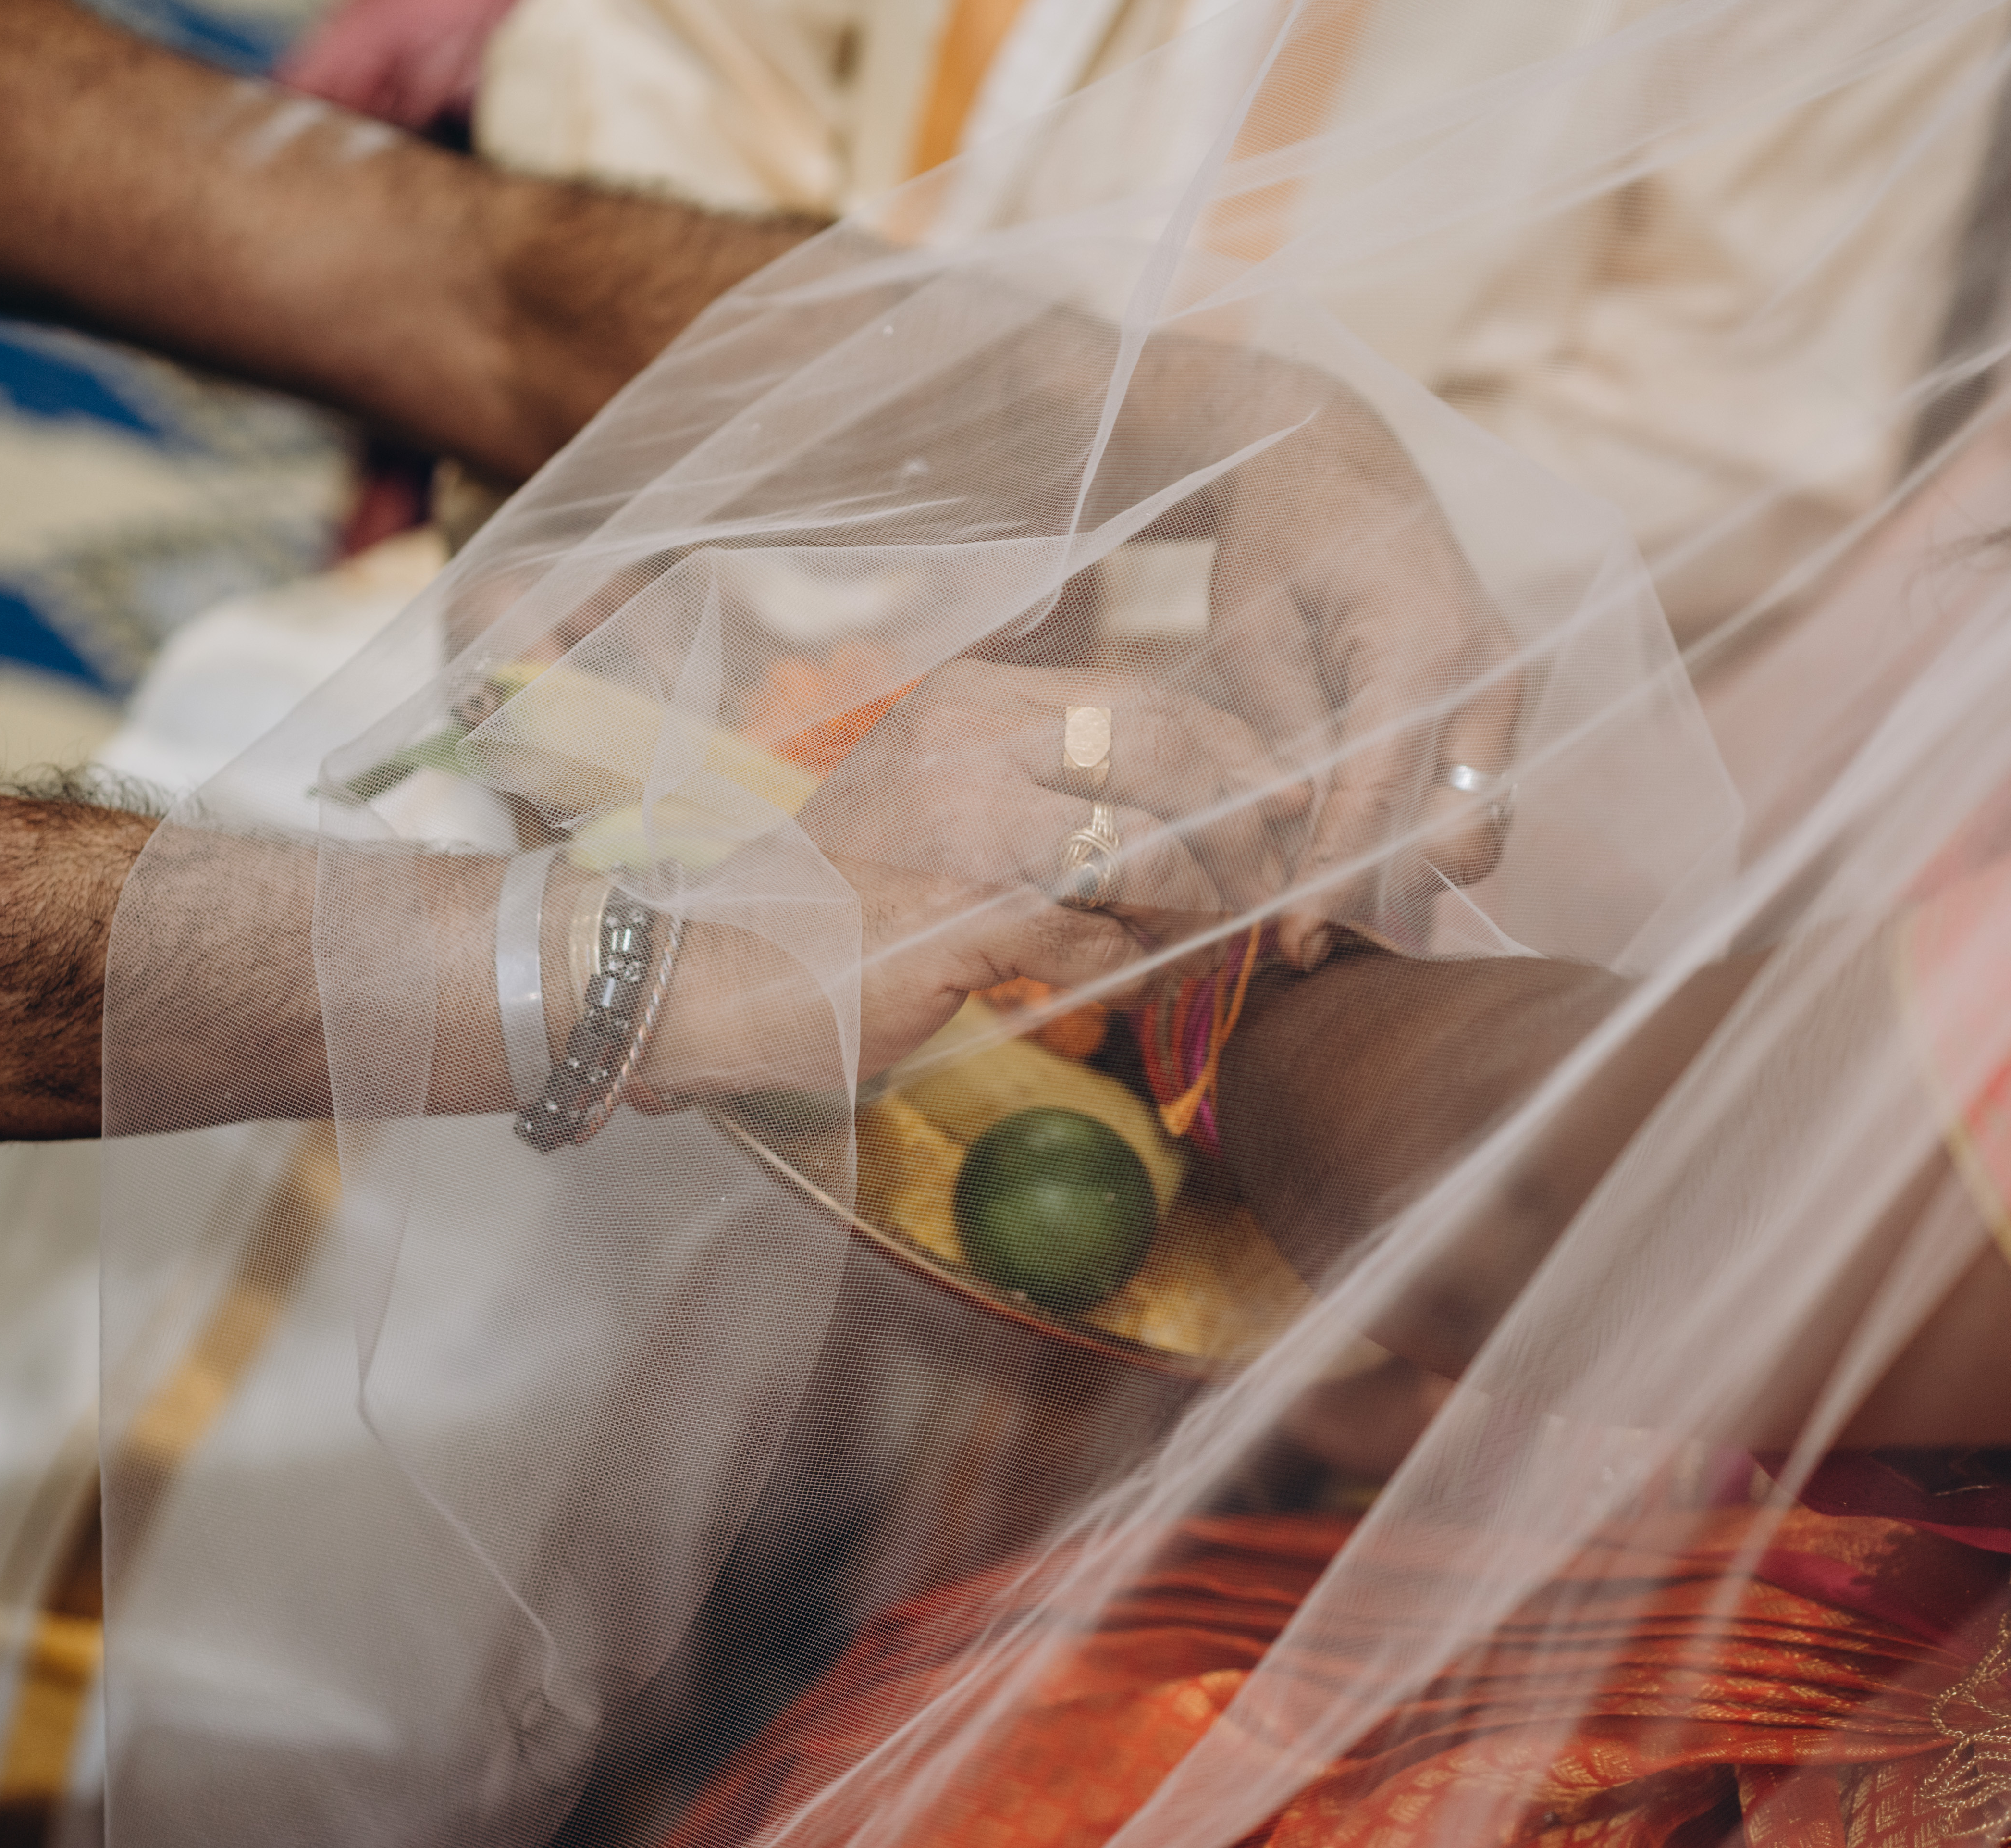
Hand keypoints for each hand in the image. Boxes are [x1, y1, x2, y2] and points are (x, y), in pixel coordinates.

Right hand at [650, 657, 1308, 1085]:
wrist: (725, 973)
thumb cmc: (850, 895)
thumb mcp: (945, 796)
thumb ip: (1049, 779)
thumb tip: (1196, 798)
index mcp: (970, 699)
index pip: (1145, 700)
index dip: (1235, 751)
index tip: (1285, 799)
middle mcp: (967, 742)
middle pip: (1165, 758)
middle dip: (1243, 825)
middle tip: (1274, 881)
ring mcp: (964, 827)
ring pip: (1147, 850)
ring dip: (1200, 907)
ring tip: (1208, 942)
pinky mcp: (964, 916)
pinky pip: (1095, 939)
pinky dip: (1127, 968)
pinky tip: (1119, 984)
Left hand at [1198, 400, 1525, 965]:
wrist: (1336, 462)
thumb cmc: (1279, 543)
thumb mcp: (1253, 641)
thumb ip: (1284, 749)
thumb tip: (1296, 857)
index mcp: (1421, 647)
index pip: (1383, 799)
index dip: (1334, 880)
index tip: (1291, 941)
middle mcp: (1487, 673)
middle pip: (1461, 834)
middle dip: (1386, 892)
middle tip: (1303, 927)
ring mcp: (1506, 688)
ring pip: (1478, 826)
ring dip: (1406, 872)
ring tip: (1319, 892)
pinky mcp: (1501, 703)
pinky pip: (1474, 797)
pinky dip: (1418, 833)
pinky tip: (1350, 845)